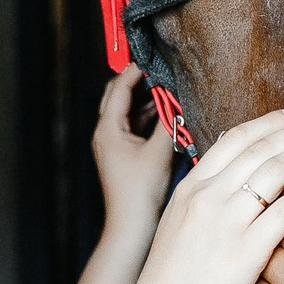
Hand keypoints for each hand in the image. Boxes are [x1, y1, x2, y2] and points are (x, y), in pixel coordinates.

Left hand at [89, 67, 176, 241]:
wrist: (131, 224)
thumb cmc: (140, 192)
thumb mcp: (160, 152)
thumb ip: (169, 122)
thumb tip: (179, 100)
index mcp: (108, 129)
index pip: (119, 88)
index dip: (135, 71)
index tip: (152, 58)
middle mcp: (105, 134)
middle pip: (117, 96)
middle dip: (137, 82)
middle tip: (158, 70)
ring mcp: (112, 144)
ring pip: (126, 112)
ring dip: (144, 100)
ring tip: (167, 89)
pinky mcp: (121, 154)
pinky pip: (132, 126)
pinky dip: (146, 117)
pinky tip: (165, 115)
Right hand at [124, 105, 283, 283]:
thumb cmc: (173, 277)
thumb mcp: (178, 222)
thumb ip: (205, 194)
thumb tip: (230, 168)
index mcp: (193, 186)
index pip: (238, 137)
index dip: (274, 120)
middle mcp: (209, 196)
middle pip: (263, 146)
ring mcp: (227, 221)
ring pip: (276, 169)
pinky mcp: (247, 249)